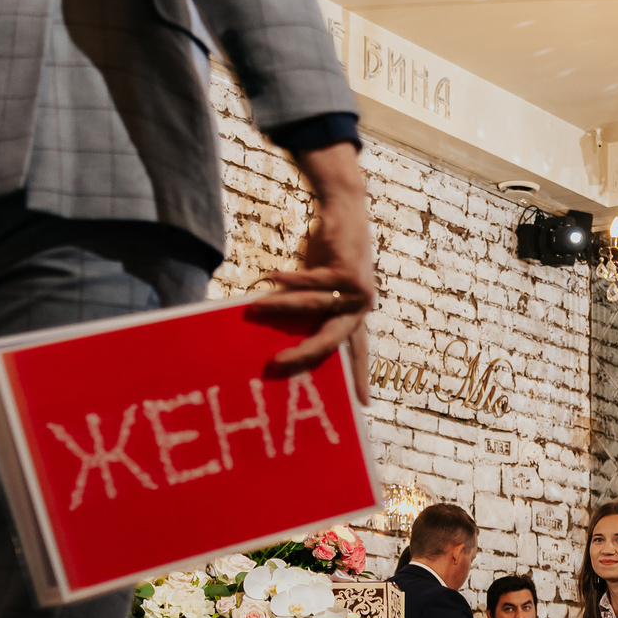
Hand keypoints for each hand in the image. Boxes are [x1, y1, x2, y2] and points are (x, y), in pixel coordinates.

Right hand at [255, 142, 374, 401]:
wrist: (345, 211)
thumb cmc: (327, 252)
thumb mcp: (316, 285)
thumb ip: (303, 307)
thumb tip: (270, 326)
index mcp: (356, 315)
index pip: (357, 353)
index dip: (359, 377)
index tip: (362, 405)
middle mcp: (361, 307)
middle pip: (333, 340)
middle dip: (305, 354)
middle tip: (277, 365)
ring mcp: (358, 290)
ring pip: (315, 306)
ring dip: (282, 307)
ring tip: (254, 307)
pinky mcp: (348, 270)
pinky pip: (312, 281)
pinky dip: (288, 280)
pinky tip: (269, 277)